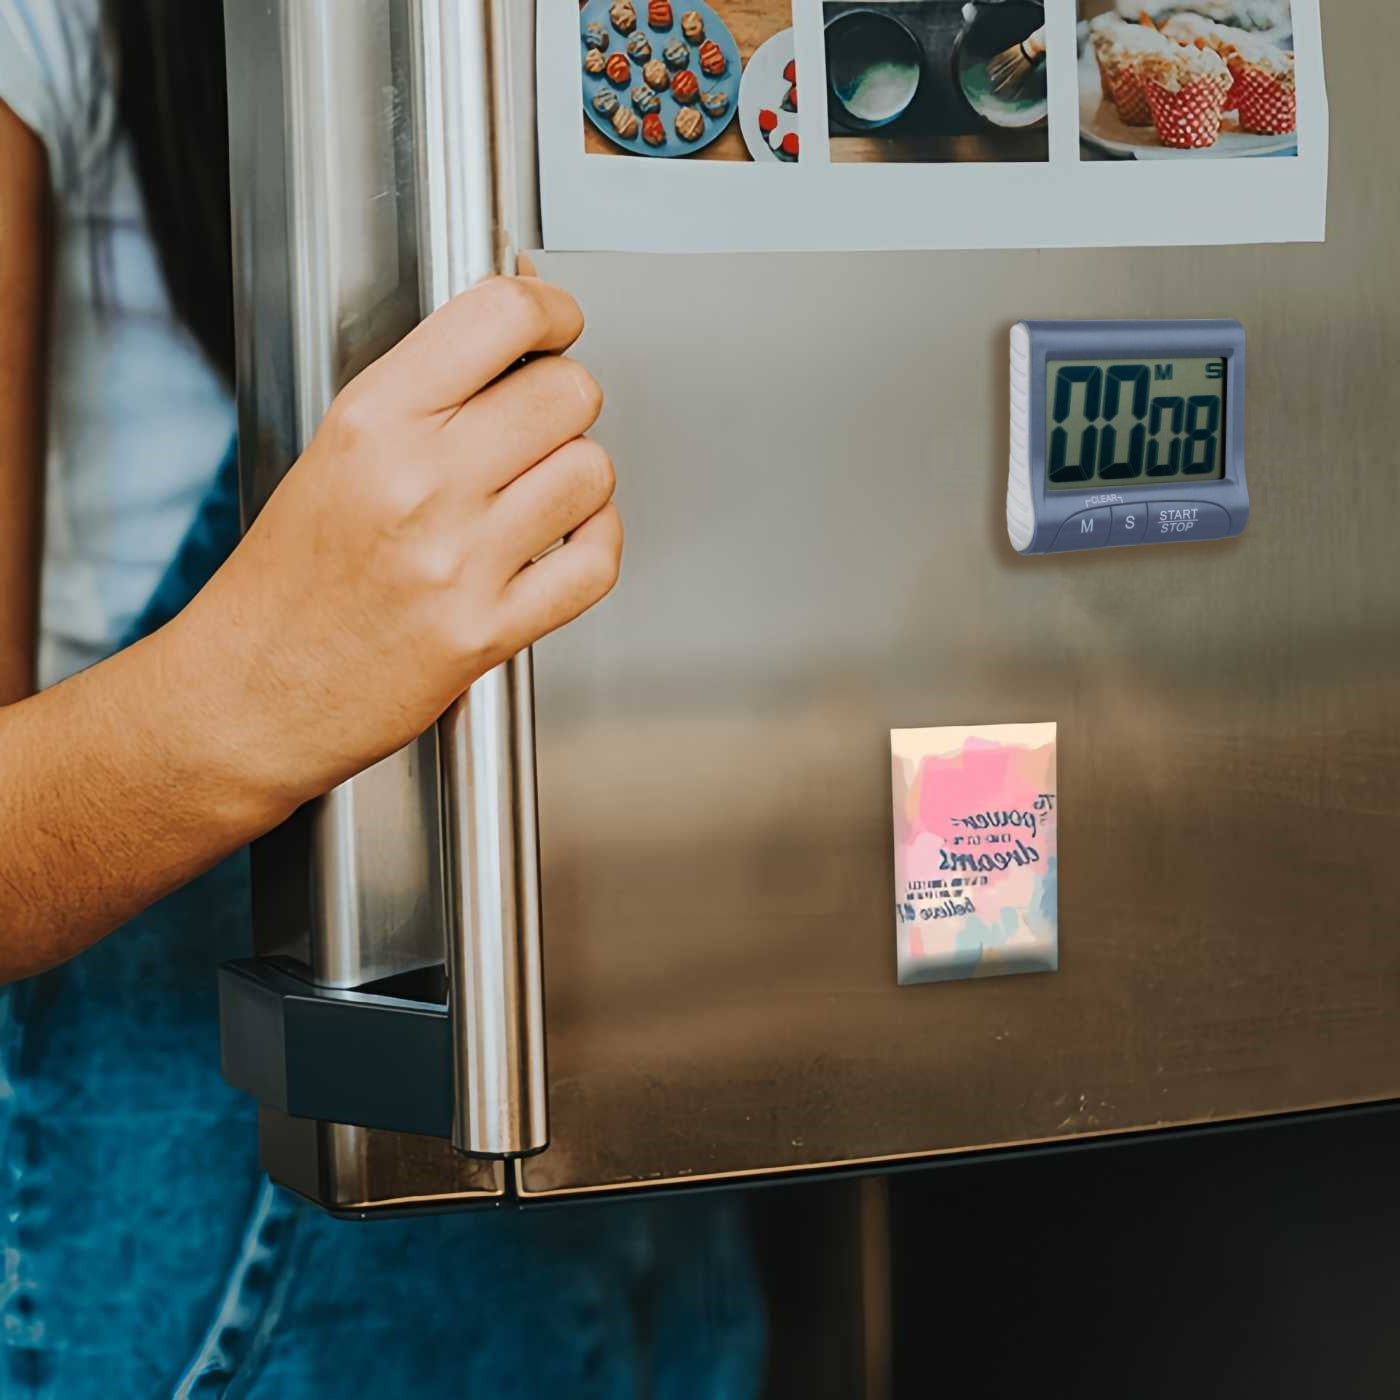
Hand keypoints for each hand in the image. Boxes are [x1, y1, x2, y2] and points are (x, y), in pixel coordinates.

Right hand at [169, 274, 620, 816]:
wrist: (249, 694)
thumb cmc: (288, 582)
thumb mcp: (336, 452)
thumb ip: (426, 395)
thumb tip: (521, 342)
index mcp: (373, 421)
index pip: (502, 317)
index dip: (551, 311)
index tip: (556, 325)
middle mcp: (419, 482)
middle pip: (567, 393)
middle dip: (566, 401)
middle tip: (541, 424)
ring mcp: (458, 560)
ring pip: (591, 472)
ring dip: (580, 478)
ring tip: (540, 492)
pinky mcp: (487, 631)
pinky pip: (595, 562)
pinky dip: (596, 544)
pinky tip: (565, 542)